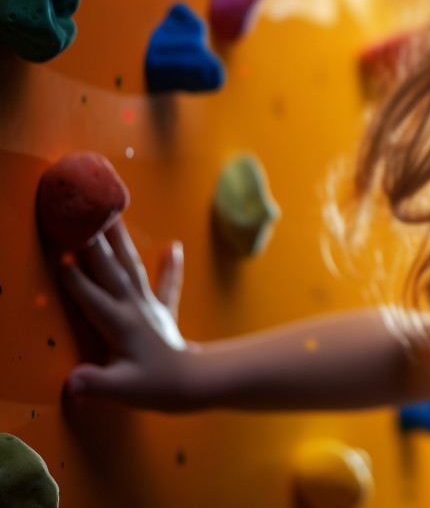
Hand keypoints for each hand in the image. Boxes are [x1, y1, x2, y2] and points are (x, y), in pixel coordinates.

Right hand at [58, 217, 196, 411]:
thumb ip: (97, 383)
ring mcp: (150, 307)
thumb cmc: (154, 386)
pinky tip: (174, 247)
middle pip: (112, 272)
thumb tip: (73, 381)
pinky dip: (171, 266)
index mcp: (121, 325)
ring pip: (132, 268)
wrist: (192, 383)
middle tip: (86, 218)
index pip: (94, 299)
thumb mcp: (122, 389)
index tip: (61, 260)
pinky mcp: (163, 311)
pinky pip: (168, 284)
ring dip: (122, 243)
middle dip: (96, 246)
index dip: (77, 282)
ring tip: (115, 216)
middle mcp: (135, 308)